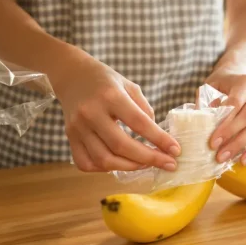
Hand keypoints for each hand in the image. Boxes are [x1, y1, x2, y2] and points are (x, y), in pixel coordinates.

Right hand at [49, 55, 179, 172]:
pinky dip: (105, 169)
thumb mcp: (130, 86)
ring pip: (104, 159)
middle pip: (121, 146)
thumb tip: (156, 138)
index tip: (176, 151)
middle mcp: (91, 113)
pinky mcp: (69, 138)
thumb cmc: (105, 81)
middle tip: (168, 164)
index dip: (160, 140)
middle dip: (149, 159)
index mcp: (110, 96)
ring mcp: (77, 128)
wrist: (72, 75)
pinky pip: (86, 164)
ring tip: (146, 164)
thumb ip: (144, 110)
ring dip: (129, 167)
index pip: (139, 123)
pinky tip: (119, 163)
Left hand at [205, 70, 245, 165]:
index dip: (225, 125)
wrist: (241, 73)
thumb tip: (201, 121)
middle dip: (235, 140)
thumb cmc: (223, 83)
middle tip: (221, 156)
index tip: (213, 142)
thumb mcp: (213, 84)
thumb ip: (206, 100)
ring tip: (240, 162)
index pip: (236, 105)